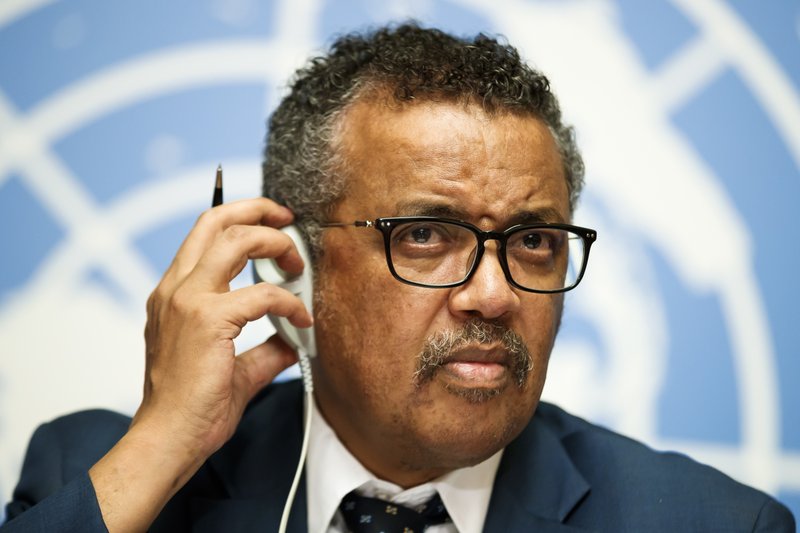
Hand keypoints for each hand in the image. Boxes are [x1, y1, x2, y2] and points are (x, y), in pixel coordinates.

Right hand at [89, 198, 312, 531]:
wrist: (168, 439)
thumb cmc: (191, 407)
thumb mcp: (231, 367)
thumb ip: (263, 348)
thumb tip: (294, 339)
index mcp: (173, 294)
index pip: (204, 234)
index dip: (241, 219)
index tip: (273, 225)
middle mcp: (175, 289)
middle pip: (216, 220)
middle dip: (258, 209)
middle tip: (288, 220)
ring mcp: (187, 300)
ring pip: (235, 239)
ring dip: (275, 243)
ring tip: (297, 264)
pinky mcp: (207, 320)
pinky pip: (263, 294)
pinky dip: (289, 301)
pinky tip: (301, 318)